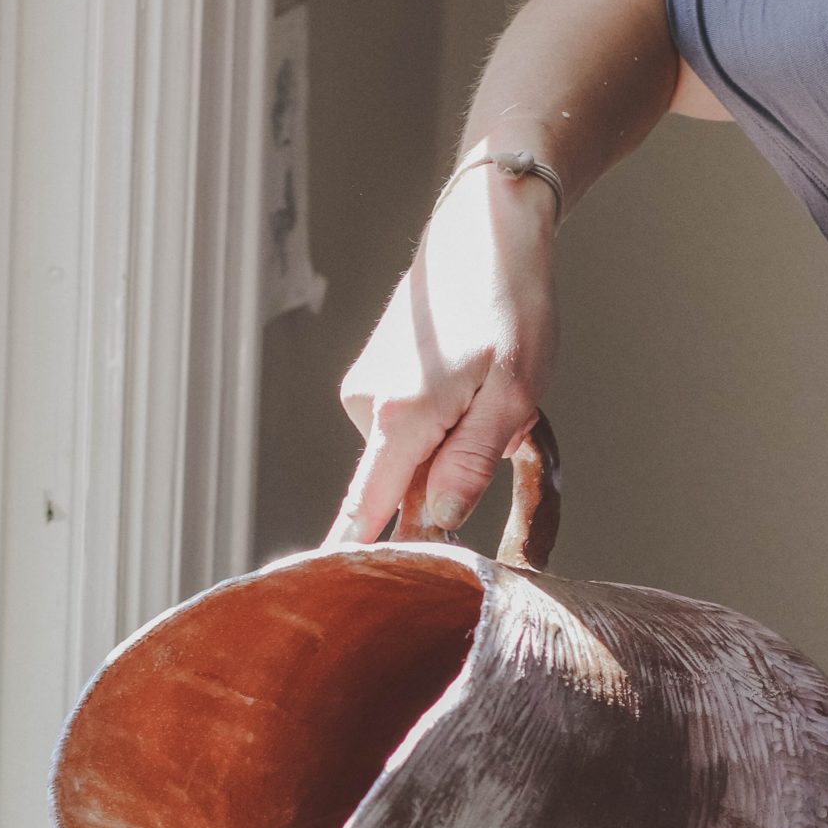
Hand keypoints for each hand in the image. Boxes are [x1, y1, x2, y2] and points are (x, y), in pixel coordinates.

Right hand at [327, 157, 558, 544]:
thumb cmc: (512, 305)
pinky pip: (408, 428)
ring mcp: (367, 390)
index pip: (364, 511)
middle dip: (450, 481)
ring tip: (491, 390)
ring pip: (410, 455)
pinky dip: (442, 420)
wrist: (488, 228)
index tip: (313, 600)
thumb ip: (470, 464)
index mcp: (401, 416)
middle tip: (504, 431)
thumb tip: (436, 521)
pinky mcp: (375, 378)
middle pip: (399, 488)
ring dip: (453, 443)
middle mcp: (368, 405)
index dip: (348, 559)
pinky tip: (469, 379)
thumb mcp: (513, 392)